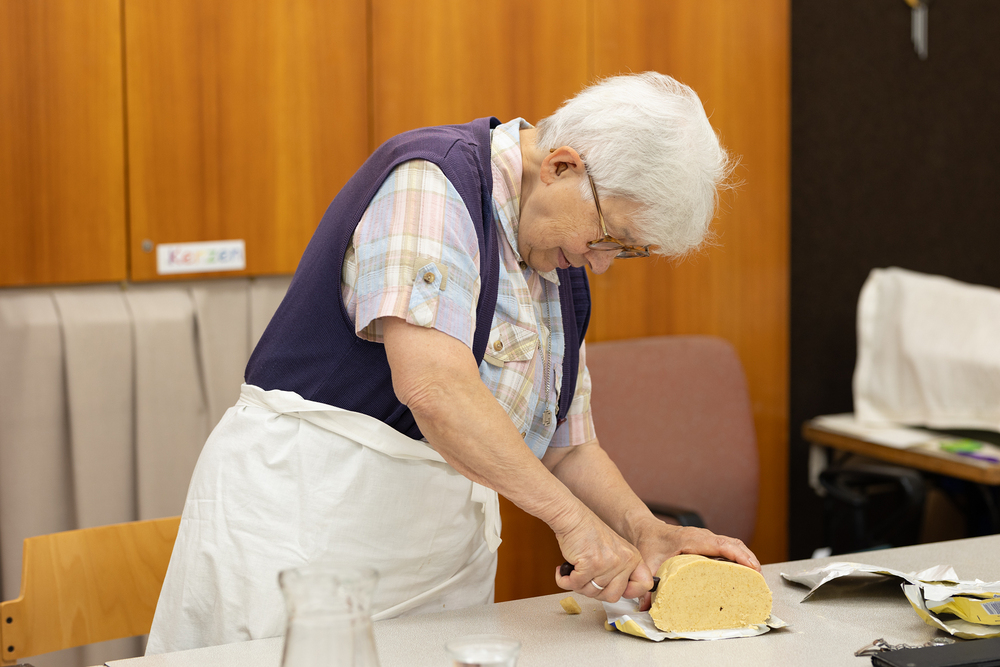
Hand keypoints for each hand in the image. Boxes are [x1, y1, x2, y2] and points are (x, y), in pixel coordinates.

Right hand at [552, 509, 654, 601]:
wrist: (573, 518)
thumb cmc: (589, 533)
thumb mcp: (615, 550)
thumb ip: (620, 571)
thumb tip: (617, 595)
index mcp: (633, 558)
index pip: (644, 584)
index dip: (630, 592)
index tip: (614, 588)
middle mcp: (624, 561)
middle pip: (613, 596)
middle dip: (595, 592)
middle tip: (585, 580)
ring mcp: (608, 564)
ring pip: (592, 593)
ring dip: (578, 585)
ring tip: (574, 572)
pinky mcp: (590, 564)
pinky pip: (574, 585)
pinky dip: (564, 581)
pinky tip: (562, 572)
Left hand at [632, 520, 760, 610]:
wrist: (646, 530)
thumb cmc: (649, 543)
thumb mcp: (648, 563)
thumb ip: (647, 585)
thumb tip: (646, 607)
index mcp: (690, 539)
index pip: (720, 544)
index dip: (738, 555)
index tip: (752, 567)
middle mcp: (702, 537)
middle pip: (733, 544)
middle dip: (749, 560)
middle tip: (759, 580)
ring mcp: (707, 540)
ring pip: (734, 546)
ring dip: (747, 560)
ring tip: (756, 580)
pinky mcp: (708, 545)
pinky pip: (729, 549)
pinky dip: (740, 559)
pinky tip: (744, 574)